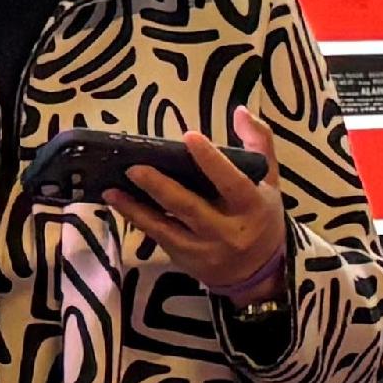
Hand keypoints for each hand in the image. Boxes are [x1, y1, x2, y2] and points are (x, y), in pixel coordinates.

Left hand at [104, 107, 289, 303]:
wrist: (259, 271)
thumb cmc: (260, 215)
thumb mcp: (269, 180)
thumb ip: (259, 143)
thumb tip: (239, 111)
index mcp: (251, 206)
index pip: (231, 181)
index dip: (211, 160)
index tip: (189, 137)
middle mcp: (227, 231)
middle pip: (190, 207)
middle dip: (160, 187)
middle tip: (134, 167)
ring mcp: (203, 248)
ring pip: (166, 227)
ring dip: (136, 208)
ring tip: (112, 189)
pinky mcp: (185, 258)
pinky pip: (158, 237)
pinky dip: (138, 219)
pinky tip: (119, 203)